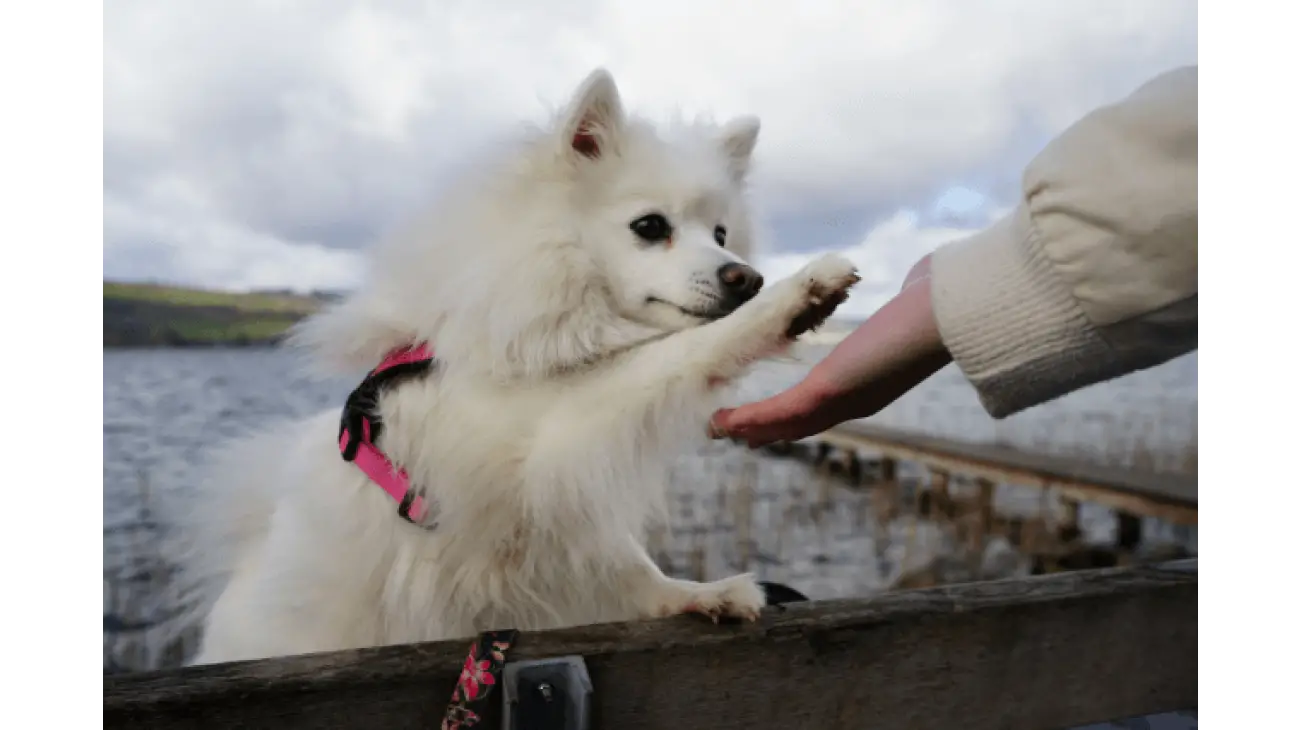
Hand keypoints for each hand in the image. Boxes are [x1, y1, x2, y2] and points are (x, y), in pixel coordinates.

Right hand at [708, 256, 950, 446]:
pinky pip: (782, 411)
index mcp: (873, 383)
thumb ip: (913, 295)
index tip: (768, 416)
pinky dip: (751, 420)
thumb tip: (921, 277)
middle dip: (766, 430)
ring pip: (787, 423)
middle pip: (802, 424)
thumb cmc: (944, 298)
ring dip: (751, 429)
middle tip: (732, 433)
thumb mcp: (919, 300)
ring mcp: (845, 400)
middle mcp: (859, 399)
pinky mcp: (831, 390)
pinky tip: (725, 423)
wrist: (958, 310)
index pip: (826, 404)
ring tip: (719, 430)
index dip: (794, 413)